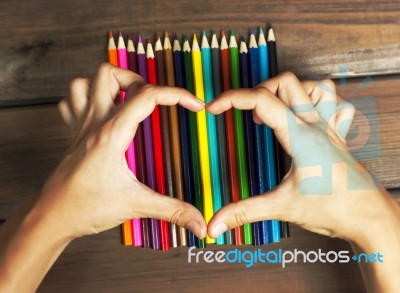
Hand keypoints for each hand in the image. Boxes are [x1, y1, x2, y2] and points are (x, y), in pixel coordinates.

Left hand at [39, 63, 206, 239]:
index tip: (195, 105)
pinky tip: (101, 110)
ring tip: (128, 97)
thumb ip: (172, 210)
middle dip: (137, 79)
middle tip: (153, 99)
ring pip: (85, 81)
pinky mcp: (72, 135)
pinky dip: (87, 97)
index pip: (148, 96)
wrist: (51, 218)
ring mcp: (80, 126)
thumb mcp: (135, 205)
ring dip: (109, 83)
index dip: (177, 95)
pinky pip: (72, 101)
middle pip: (109, 74)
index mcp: (111, 134)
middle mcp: (93, 123)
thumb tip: (200, 222)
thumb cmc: (85, 208)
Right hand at [206, 72, 397, 243]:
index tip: (213, 108)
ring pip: (315, 85)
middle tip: (247, 115)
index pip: (261, 101)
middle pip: (286, 82)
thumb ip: (244, 212)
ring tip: (275, 109)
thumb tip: (215, 223)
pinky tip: (306, 114)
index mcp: (300, 136)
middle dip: (259, 90)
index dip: (230, 99)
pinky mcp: (338, 136)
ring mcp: (330, 128)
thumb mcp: (282, 208)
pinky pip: (335, 103)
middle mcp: (316, 125)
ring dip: (291, 90)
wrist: (371, 217)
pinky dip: (317, 100)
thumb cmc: (335, 209)